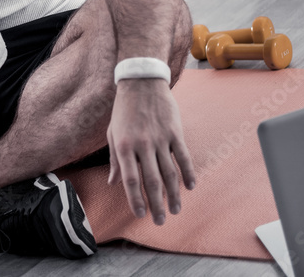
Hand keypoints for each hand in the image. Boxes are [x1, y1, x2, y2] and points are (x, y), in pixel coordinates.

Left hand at [106, 78, 195, 224]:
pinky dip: (188, 173)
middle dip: (156, 204)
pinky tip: (190, 187)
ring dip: (173, 194)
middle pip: (151, 180)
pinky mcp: (175, 132)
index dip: (135, 199)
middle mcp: (142, 144)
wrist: (140, 83)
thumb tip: (113, 182)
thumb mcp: (113, 133)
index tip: (140, 214)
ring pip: (169, 172)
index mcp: (123, 145)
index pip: (131, 179)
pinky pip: (183, 156)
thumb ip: (115, 159)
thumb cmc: (123, 110)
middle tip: (159, 220)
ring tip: (175, 210)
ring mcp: (160, 138)